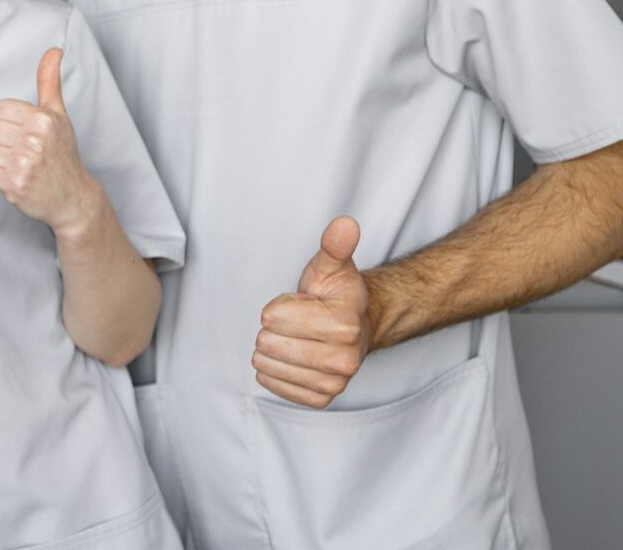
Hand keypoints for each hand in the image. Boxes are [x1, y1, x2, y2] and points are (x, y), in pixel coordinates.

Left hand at [0, 48, 98, 233]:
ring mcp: (24, 164)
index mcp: (42, 119)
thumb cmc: (62, 153)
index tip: (23, 133)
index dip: (7, 121)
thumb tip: (53, 50)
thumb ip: (49, 81)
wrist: (72, 197)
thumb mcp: (59, 115)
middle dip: (0, 140)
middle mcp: (34, 140)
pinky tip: (14, 178)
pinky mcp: (13, 185)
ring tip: (18, 164)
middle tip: (20, 150)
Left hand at [254, 216, 372, 407]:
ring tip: (297, 338)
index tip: (302, 303)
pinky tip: (291, 357)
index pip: (271, 318)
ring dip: (273, 349)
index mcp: (344, 325)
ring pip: (267, 364)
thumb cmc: (336, 296)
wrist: (355, 328)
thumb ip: (334, 245)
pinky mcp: (320, 398)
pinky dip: (274, 369)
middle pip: (267, 342)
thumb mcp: (331, 265)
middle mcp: (344, 360)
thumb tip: (344, 224)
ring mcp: (333, 382)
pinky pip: (273, 384)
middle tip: (299, 323)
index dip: (280, 306)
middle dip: (275, 328)